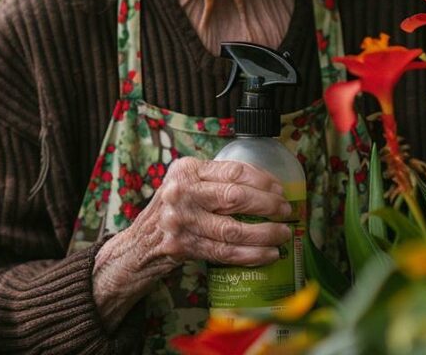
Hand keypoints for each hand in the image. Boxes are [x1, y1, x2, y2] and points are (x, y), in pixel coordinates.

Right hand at [92, 157, 292, 326]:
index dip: (263, 180)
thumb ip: (215, 179)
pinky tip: (268, 254)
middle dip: (268, 205)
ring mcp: (180, 220)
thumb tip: (266, 186)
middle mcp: (181, 192)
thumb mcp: (186, 183)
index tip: (280, 189)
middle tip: (286, 211)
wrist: (140, 243)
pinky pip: (225, 252)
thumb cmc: (172, 210)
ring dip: (265, 233)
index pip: (233, 170)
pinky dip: (252, 254)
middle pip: (236, 197)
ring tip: (283, 234)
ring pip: (233, 228)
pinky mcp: (182, 246)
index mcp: (186, 170)